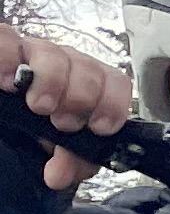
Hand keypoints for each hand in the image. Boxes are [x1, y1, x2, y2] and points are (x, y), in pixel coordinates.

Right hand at [3, 31, 128, 190]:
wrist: (6, 124)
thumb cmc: (29, 130)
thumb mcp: (55, 149)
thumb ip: (68, 161)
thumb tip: (59, 175)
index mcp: (84, 85)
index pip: (115, 82)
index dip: (113, 104)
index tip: (99, 127)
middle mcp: (62, 65)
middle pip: (89, 68)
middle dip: (81, 99)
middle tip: (62, 122)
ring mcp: (31, 53)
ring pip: (54, 53)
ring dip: (52, 82)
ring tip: (39, 106)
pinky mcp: (3, 48)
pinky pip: (7, 39)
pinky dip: (8, 58)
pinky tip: (7, 83)